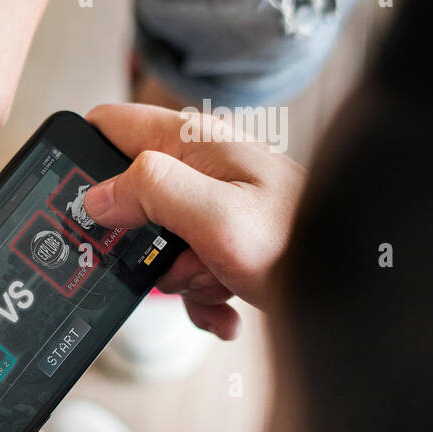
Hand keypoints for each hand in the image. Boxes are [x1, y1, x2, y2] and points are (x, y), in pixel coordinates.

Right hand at [82, 103, 306, 338]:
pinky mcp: (223, 239)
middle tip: (168, 255)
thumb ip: (150, 191)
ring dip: (175, 275)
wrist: (355, 286)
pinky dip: (199, 295)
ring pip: (155, 241)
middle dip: (135, 239)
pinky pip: (186, 268)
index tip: (77, 206)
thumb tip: (96, 195)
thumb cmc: (301, 245)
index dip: (82, 161)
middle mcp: (201, 166)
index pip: (108, 125)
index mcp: (193, 142)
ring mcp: (212, 203)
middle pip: (127, 196)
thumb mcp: (214, 216)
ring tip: (214, 278)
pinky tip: (225, 306)